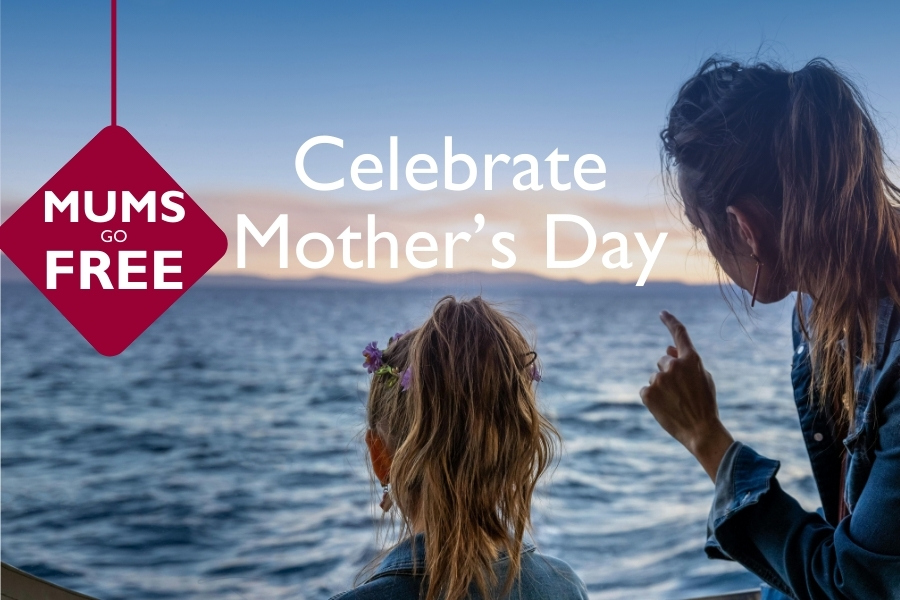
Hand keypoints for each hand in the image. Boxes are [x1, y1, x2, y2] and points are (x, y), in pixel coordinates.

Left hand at [640, 311, 733, 481]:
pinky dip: (653, 398)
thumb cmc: (705, 403)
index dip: (670, 321)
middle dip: (669, 372)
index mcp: (691, 359)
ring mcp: (659, 379)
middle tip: (681, 392)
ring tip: (676, 402)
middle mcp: (674, 365)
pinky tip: (665, 408)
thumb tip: (667, 348)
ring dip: (662, 386)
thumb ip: (686, 361)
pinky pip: (647, 390)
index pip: (679, 334)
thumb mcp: (703, 378)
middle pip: (663, 360)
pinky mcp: (648, 392)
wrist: (700, 430)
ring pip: (655, 377)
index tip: (662, 313)